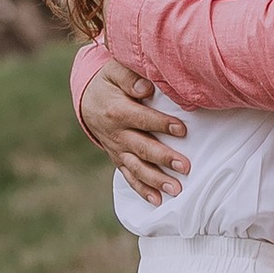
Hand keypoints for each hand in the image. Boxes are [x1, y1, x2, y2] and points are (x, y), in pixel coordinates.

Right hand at [80, 57, 185, 202]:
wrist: (88, 100)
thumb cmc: (109, 82)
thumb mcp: (114, 71)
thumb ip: (129, 76)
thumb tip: (146, 87)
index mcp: (116, 110)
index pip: (141, 119)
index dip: (161, 124)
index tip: (181, 130)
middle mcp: (115, 134)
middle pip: (142, 148)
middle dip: (164, 158)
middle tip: (185, 167)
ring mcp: (117, 149)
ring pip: (137, 168)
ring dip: (156, 180)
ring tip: (176, 190)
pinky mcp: (118, 159)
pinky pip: (129, 177)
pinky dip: (142, 190)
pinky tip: (158, 201)